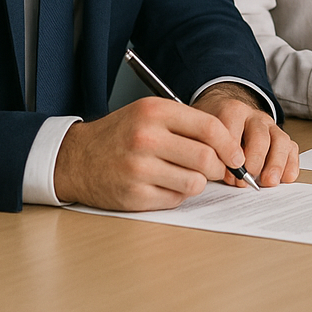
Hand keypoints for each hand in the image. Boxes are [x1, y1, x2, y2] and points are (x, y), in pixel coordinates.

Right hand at [54, 96, 244, 210]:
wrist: (75, 158)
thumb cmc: (121, 135)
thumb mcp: (151, 114)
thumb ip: (188, 125)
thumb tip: (230, 148)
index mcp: (154, 112)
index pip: (209, 128)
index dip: (230, 145)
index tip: (237, 155)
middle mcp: (146, 138)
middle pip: (206, 158)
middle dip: (218, 167)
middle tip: (215, 169)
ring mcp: (138, 169)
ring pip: (195, 182)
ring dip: (197, 182)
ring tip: (184, 175)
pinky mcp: (132, 195)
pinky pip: (175, 199)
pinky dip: (177, 194)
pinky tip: (163, 184)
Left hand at [193, 83, 298, 187]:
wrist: (223, 111)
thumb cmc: (211, 128)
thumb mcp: (200, 132)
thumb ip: (205, 148)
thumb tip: (210, 171)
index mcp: (232, 110)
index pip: (233, 129)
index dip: (231, 153)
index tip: (228, 172)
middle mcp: (254, 116)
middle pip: (260, 136)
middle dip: (255, 160)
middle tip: (247, 178)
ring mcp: (269, 126)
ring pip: (280, 141)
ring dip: (276, 163)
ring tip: (269, 181)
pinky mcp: (280, 137)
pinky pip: (291, 148)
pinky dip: (290, 164)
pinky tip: (286, 178)